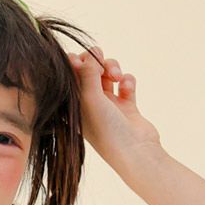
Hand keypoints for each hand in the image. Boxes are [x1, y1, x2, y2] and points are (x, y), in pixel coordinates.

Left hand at [67, 48, 161, 169]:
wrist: (136, 151)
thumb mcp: (90, 98)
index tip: (80, 60)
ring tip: (117, 77)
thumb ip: (87, 72)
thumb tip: (88, 53)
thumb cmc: (107, 129)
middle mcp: (88, 106)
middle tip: (100, 61)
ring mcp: (108, 106)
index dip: (74, 64)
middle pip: (88, 71)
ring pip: (107, 74)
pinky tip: (127, 87)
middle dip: (96, 63)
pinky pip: (125, 83)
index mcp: (73, 107)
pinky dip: (127, 80)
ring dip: (113, 69)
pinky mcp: (126, 106)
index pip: (68, 78)